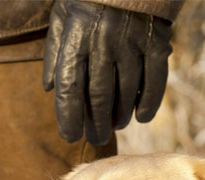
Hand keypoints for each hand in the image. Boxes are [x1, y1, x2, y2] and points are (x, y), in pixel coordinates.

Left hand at [43, 1, 172, 144]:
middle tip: (96, 137)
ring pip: (126, 92)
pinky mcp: (156, 42)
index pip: (69, 88)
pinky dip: (148, 103)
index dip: (68, 117)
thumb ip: (54, 53)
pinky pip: (154, 81)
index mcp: (76, 39)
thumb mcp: (62, 17)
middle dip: (96, 123)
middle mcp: (103, 43)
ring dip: (120, 115)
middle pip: (98, 96)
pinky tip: (140, 117)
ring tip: (114, 126)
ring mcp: (131, 43)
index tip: (69, 135)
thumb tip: (49, 88)